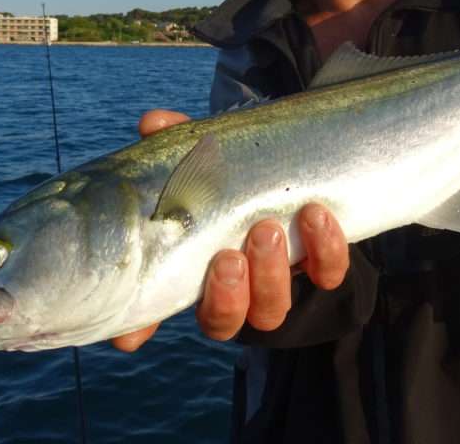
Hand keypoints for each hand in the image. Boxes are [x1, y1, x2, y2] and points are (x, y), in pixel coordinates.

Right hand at [110, 109, 349, 351]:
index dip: (140, 328)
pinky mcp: (322, 265)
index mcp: (193, 267)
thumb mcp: (204, 153)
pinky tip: (315, 214)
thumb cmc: (237, 168)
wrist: (301, 164)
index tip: (131, 336)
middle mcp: (234, 288)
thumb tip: (152, 123)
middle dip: (226, 295)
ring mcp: (278, 281)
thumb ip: (179, 141)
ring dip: (269, 273)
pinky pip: (328, 273)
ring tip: (267, 230)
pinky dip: (324, 248)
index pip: (157, 310)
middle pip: (224, 320)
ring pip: (272, 309)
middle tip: (228, 257)